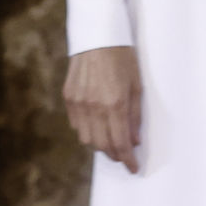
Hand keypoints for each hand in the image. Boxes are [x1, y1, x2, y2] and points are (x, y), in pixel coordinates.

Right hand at [64, 46, 141, 171]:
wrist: (97, 37)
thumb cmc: (123, 58)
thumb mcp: (137, 85)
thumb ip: (135, 115)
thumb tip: (134, 140)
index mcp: (115, 104)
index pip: (120, 143)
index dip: (127, 159)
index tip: (133, 168)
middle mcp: (94, 107)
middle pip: (102, 145)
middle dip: (114, 155)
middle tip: (124, 157)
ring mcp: (78, 103)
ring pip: (86, 138)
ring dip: (100, 145)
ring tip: (112, 143)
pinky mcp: (68, 98)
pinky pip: (76, 124)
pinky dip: (87, 131)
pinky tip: (97, 127)